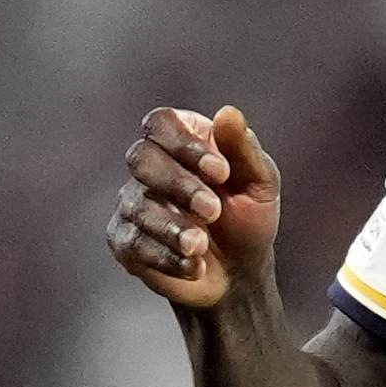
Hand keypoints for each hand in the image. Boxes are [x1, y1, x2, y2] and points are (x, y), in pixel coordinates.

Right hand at [110, 105, 281, 310]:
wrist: (239, 273)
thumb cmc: (248, 218)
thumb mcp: (259, 182)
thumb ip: (244, 148)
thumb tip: (227, 113)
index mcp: (182, 139)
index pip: (161, 123)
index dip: (185, 145)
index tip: (221, 172)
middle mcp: (151, 166)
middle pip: (141, 158)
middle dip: (178, 186)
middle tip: (213, 211)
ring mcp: (133, 203)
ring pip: (137, 206)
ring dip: (172, 227)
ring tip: (201, 246)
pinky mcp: (125, 241)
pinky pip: (133, 243)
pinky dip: (166, 257)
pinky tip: (194, 266)